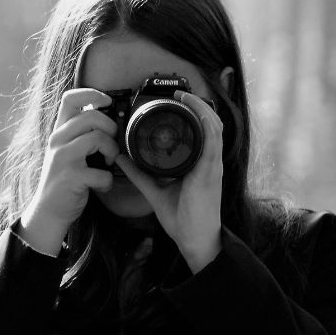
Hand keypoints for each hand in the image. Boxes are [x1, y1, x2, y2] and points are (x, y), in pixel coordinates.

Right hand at [19, 88, 117, 254]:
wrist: (48, 210)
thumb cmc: (66, 177)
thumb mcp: (68, 149)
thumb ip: (82, 132)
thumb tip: (109, 114)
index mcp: (60, 130)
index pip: (70, 98)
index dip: (92, 94)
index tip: (107, 102)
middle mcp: (58, 140)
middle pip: (92, 116)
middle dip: (111, 128)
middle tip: (111, 145)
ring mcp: (63, 158)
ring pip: (98, 138)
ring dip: (112, 151)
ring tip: (108, 163)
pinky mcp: (71, 177)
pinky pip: (101, 172)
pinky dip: (107, 181)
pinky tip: (101, 186)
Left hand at [116, 90, 222, 272]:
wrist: (195, 240)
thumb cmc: (183, 218)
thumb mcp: (155, 191)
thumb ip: (139, 174)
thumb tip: (121, 157)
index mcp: (198, 163)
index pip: (200, 132)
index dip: (193, 114)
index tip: (176, 102)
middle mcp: (208, 160)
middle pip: (210, 124)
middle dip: (198, 105)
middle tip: (180, 94)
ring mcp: (212, 164)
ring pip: (214, 126)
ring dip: (201, 109)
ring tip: (185, 97)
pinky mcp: (211, 170)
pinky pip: (213, 140)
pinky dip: (206, 123)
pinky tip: (196, 112)